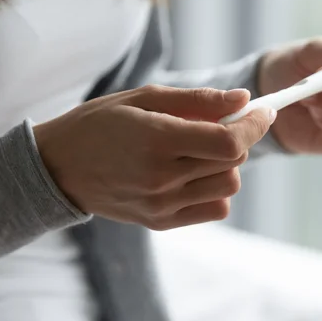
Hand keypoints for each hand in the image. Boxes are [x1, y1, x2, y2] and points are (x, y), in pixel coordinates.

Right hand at [33, 85, 275, 229]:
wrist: (58, 167)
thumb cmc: (100, 123)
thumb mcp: (144, 98)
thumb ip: (198, 101)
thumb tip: (243, 98)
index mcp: (157, 140)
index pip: (229, 141)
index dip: (254, 124)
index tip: (263, 110)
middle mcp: (162, 178)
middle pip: (233, 162)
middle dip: (238, 137)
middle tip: (221, 122)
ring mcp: (161, 205)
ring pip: (228, 186)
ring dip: (227, 164)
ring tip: (201, 149)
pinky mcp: (160, 221)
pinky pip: (214, 209)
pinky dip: (215, 189)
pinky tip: (195, 173)